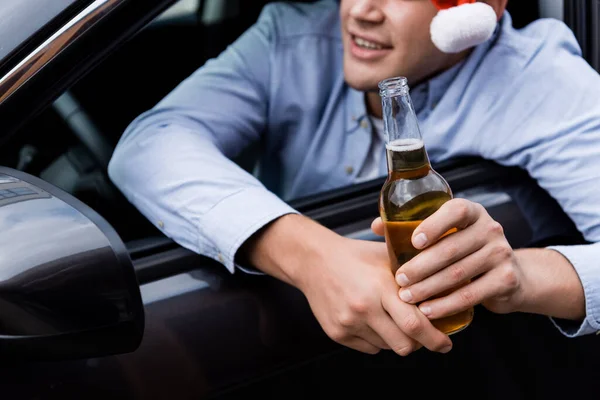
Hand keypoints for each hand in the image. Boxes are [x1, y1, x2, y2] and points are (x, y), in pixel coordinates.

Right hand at [297, 236, 452, 354]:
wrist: (313, 260)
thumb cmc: (354, 256)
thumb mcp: (386, 257)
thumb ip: (412, 274)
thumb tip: (444, 287)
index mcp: (380, 286)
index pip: (414, 324)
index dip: (435, 338)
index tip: (446, 343)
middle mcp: (364, 308)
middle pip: (404, 344)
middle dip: (419, 344)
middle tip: (424, 336)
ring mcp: (349, 323)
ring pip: (388, 347)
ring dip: (396, 338)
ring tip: (392, 319)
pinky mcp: (337, 333)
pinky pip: (369, 347)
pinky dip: (377, 339)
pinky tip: (372, 320)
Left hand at [371, 199, 525, 319]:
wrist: (509, 276)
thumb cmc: (463, 251)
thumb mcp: (446, 234)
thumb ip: (413, 227)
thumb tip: (377, 226)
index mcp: (472, 212)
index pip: (455, 211)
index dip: (434, 225)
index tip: (413, 242)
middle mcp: (490, 229)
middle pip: (451, 248)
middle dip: (420, 267)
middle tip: (399, 280)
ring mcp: (501, 253)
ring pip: (458, 273)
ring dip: (428, 288)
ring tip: (407, 297)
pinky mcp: (506, 279)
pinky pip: (471, 294)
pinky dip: (446, 305)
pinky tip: (428, 311)